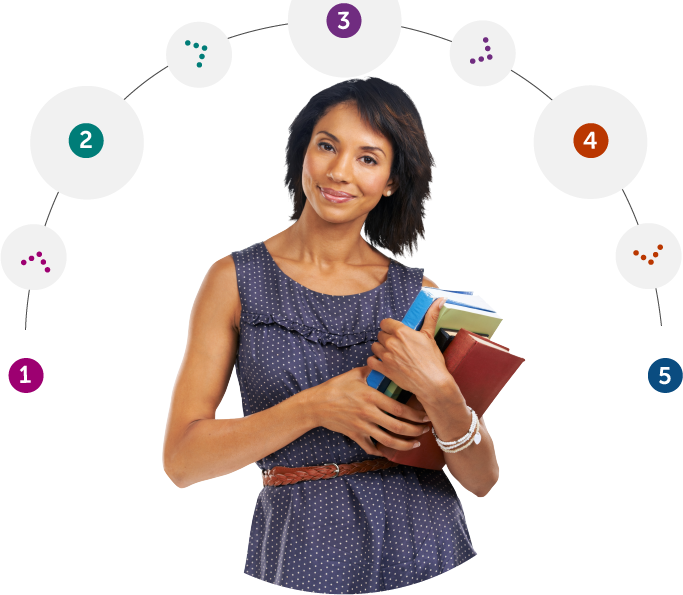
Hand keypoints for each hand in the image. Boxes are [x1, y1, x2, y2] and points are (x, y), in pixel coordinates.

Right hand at [309, 365, 431, 456]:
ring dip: (404, 444)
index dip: (415, 414)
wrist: (316, 404)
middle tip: (426, 430)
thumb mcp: (354, 374)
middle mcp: (368, 413)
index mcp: (371, 396)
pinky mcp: (355, 435)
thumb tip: (387, 364)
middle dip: (415, 430)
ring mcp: (361, 426)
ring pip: (387, 440)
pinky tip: (390, 451)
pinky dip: (381, 451)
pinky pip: (371, 447)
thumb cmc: (335, 387)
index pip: (399, 408)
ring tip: (416, 444)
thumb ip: (373, 370)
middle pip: (397, 427)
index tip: (425, 415)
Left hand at [367, 297, 452, 403]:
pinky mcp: (384, 369)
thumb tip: (440, 300)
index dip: (389, 327)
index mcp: (401, 332)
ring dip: (380, 349)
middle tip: (396, 344)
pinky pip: (370, 361)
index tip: (394, 331)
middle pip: (380, 335)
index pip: (385, 323)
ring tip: (389, 353)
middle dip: (386, 338)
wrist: (432, 382)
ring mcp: (386, 356)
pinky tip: (382, 362)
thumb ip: (431, 316)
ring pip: (374, 347)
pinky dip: (374, 361)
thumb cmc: (433, 360)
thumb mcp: (430, 336)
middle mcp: (391, 342)